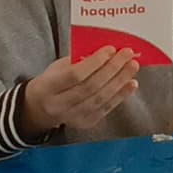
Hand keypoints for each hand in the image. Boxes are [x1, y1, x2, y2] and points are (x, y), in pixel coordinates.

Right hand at [20, 47, 140, 140]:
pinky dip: (121, 95)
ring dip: (120, 81)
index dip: (95, 62)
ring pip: (101, 99)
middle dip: (112, 69)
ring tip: (132, 67)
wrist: (40, 109)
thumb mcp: (57, 68)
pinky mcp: (85, 123)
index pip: (75, 75)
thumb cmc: (51, 82)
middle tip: (127, 55)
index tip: (110, 49)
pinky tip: (130, 84)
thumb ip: (78, 60)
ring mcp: (72, 117)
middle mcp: (59, 105)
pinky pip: (106, 108)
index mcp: (47, 87)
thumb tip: (108, 52)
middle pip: (91, 87)